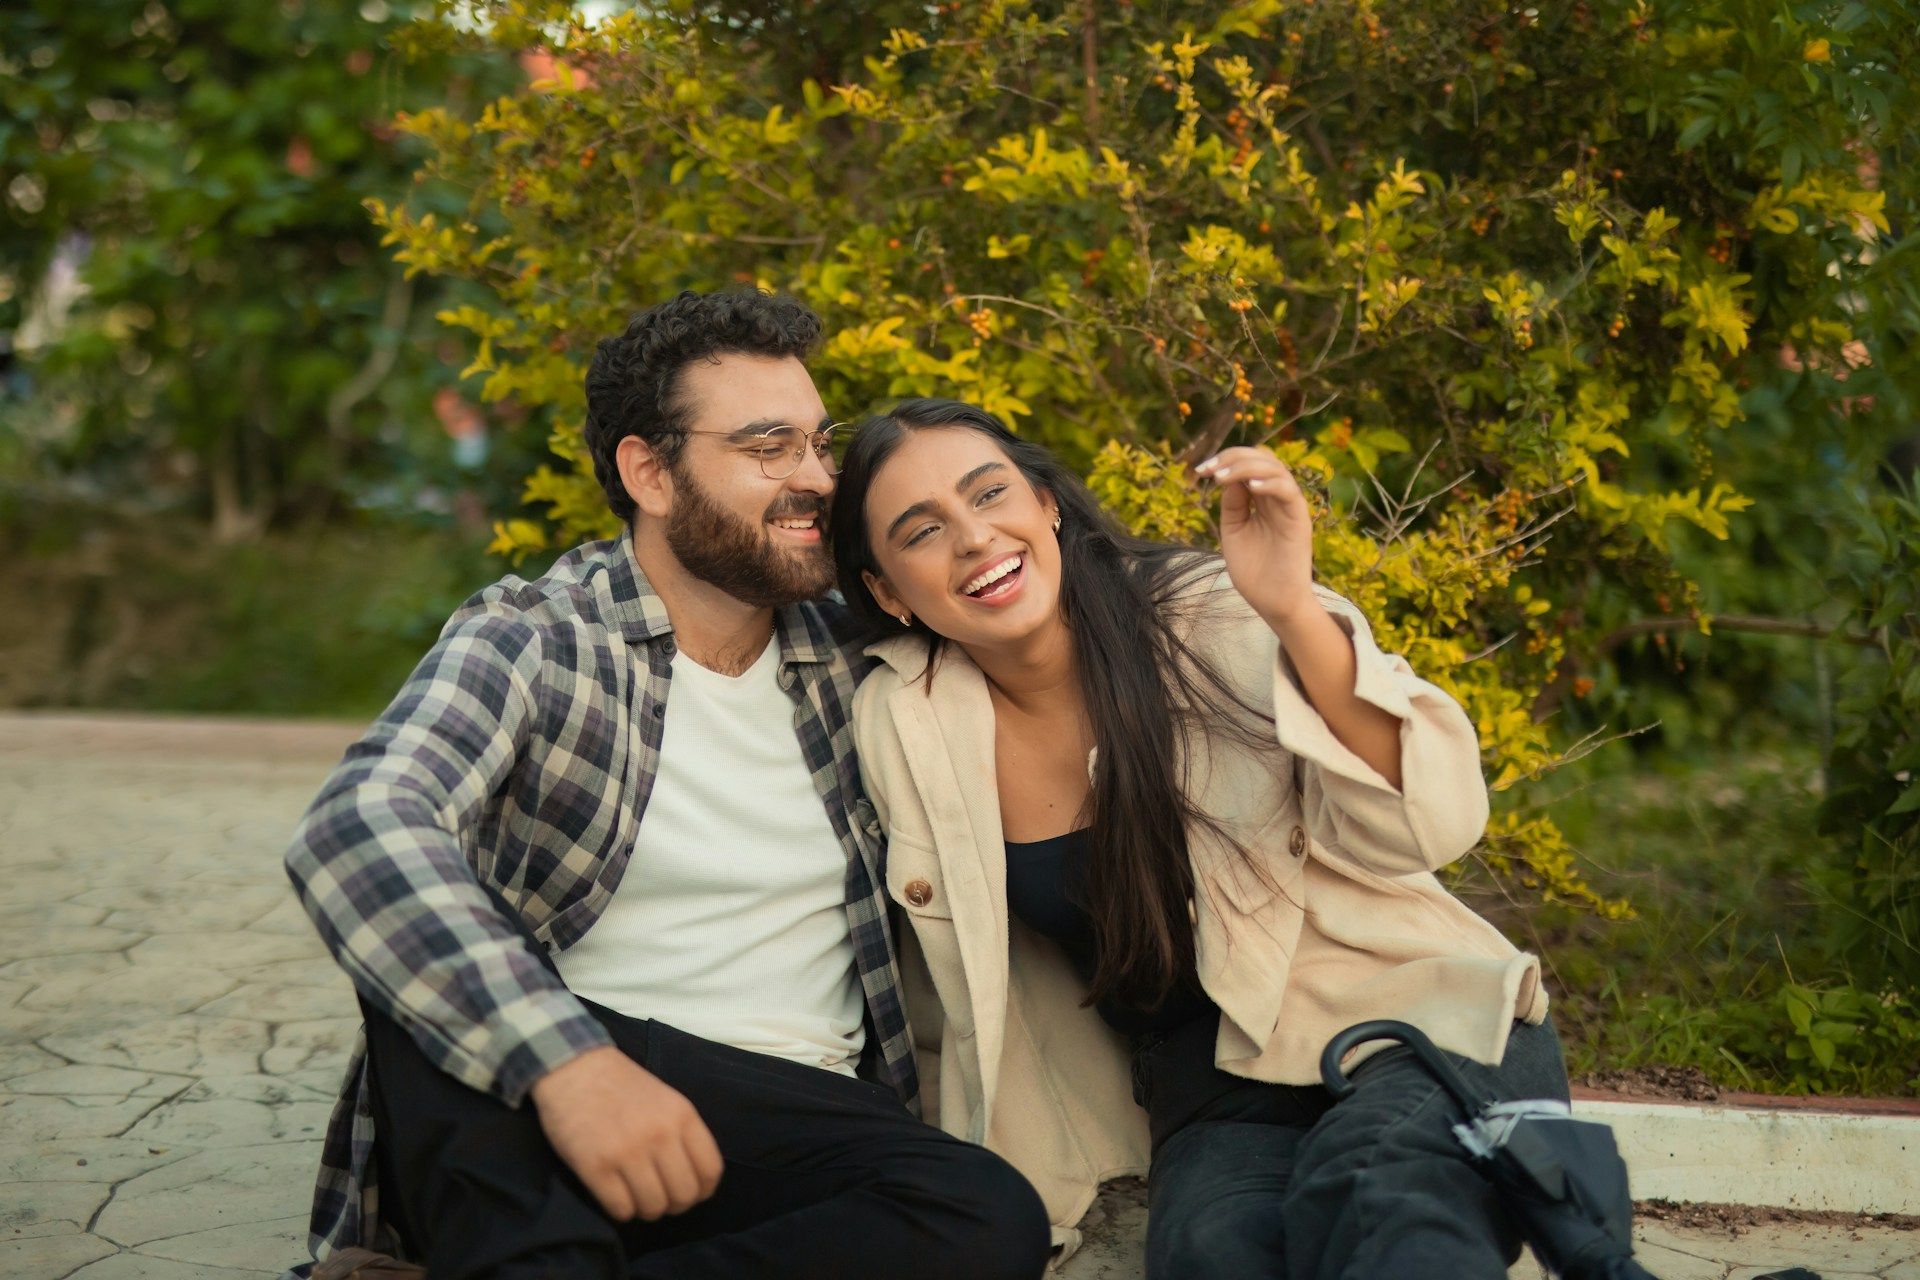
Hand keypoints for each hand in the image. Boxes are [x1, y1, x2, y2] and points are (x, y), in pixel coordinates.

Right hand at [529, 1045, 723, 1220]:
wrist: (574, 1067)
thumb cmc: (622, 1085)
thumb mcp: (667, 1099)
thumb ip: (682, 1133)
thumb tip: (693, 1177)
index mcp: (682, 1116)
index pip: (710, 1171)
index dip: (702, 1190)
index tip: (691, 1193)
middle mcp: (659, 1136)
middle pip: (684, 1195)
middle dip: (674, 1204)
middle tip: (659, 1197)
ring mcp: (627, 1152)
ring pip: (653, 1207)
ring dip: (646, 1209)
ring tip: (636, 1197)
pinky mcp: (595, 1166)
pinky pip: (621, 1209)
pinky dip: (622, 1210)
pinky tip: (616, 1196)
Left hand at [1194, 445, 1315, 626]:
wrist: (1272, 603)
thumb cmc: (1254, 571)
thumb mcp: (1233, 531)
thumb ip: (1233, 504)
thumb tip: (1225, 476)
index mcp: (1261, 500)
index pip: (1249, 464)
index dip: (1225, 460)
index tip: (1199, 470)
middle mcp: (1276, 498)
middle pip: (1262, 458)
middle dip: (1232, 457)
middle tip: (1208, 470)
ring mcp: (1289, 507)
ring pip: (1275, 468)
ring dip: (1246, 466)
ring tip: (1221, 477)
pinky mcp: (1299, 520)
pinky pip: (1288, 491)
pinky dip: (1269, 483)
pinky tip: (1249, 487)